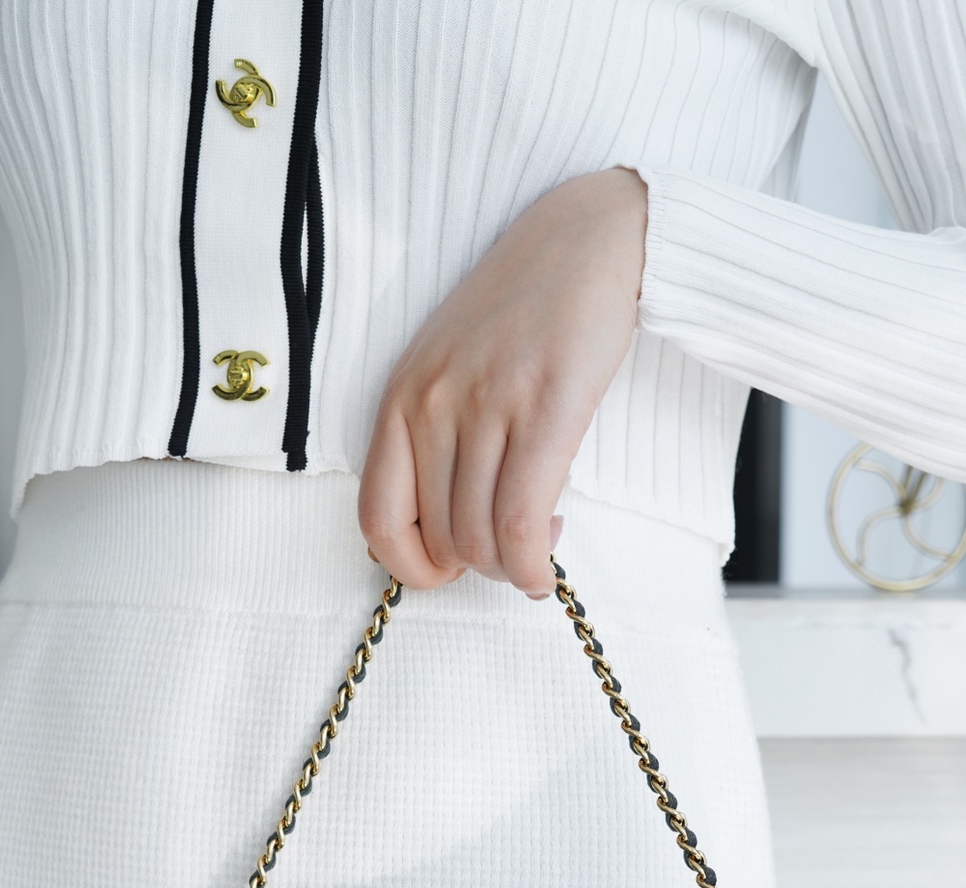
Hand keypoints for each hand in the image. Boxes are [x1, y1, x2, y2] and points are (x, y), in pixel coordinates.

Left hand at [358, 168, 647, 595]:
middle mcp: (433, 403)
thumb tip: (447, 530)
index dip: (410, 566)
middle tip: (513, 551)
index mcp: (401, 397)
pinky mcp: (545, 408)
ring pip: (482, 538)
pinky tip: (547, 563)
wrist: (587, 241)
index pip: (377, 517)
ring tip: (540, 544)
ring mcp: (486, 405)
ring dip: (513, 567)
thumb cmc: (524, 312)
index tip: (448, 568)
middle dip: (480, 568)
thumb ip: (437, 438)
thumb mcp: (453, 370)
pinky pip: (522, 522)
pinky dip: (533, 564)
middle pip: (441, 538)